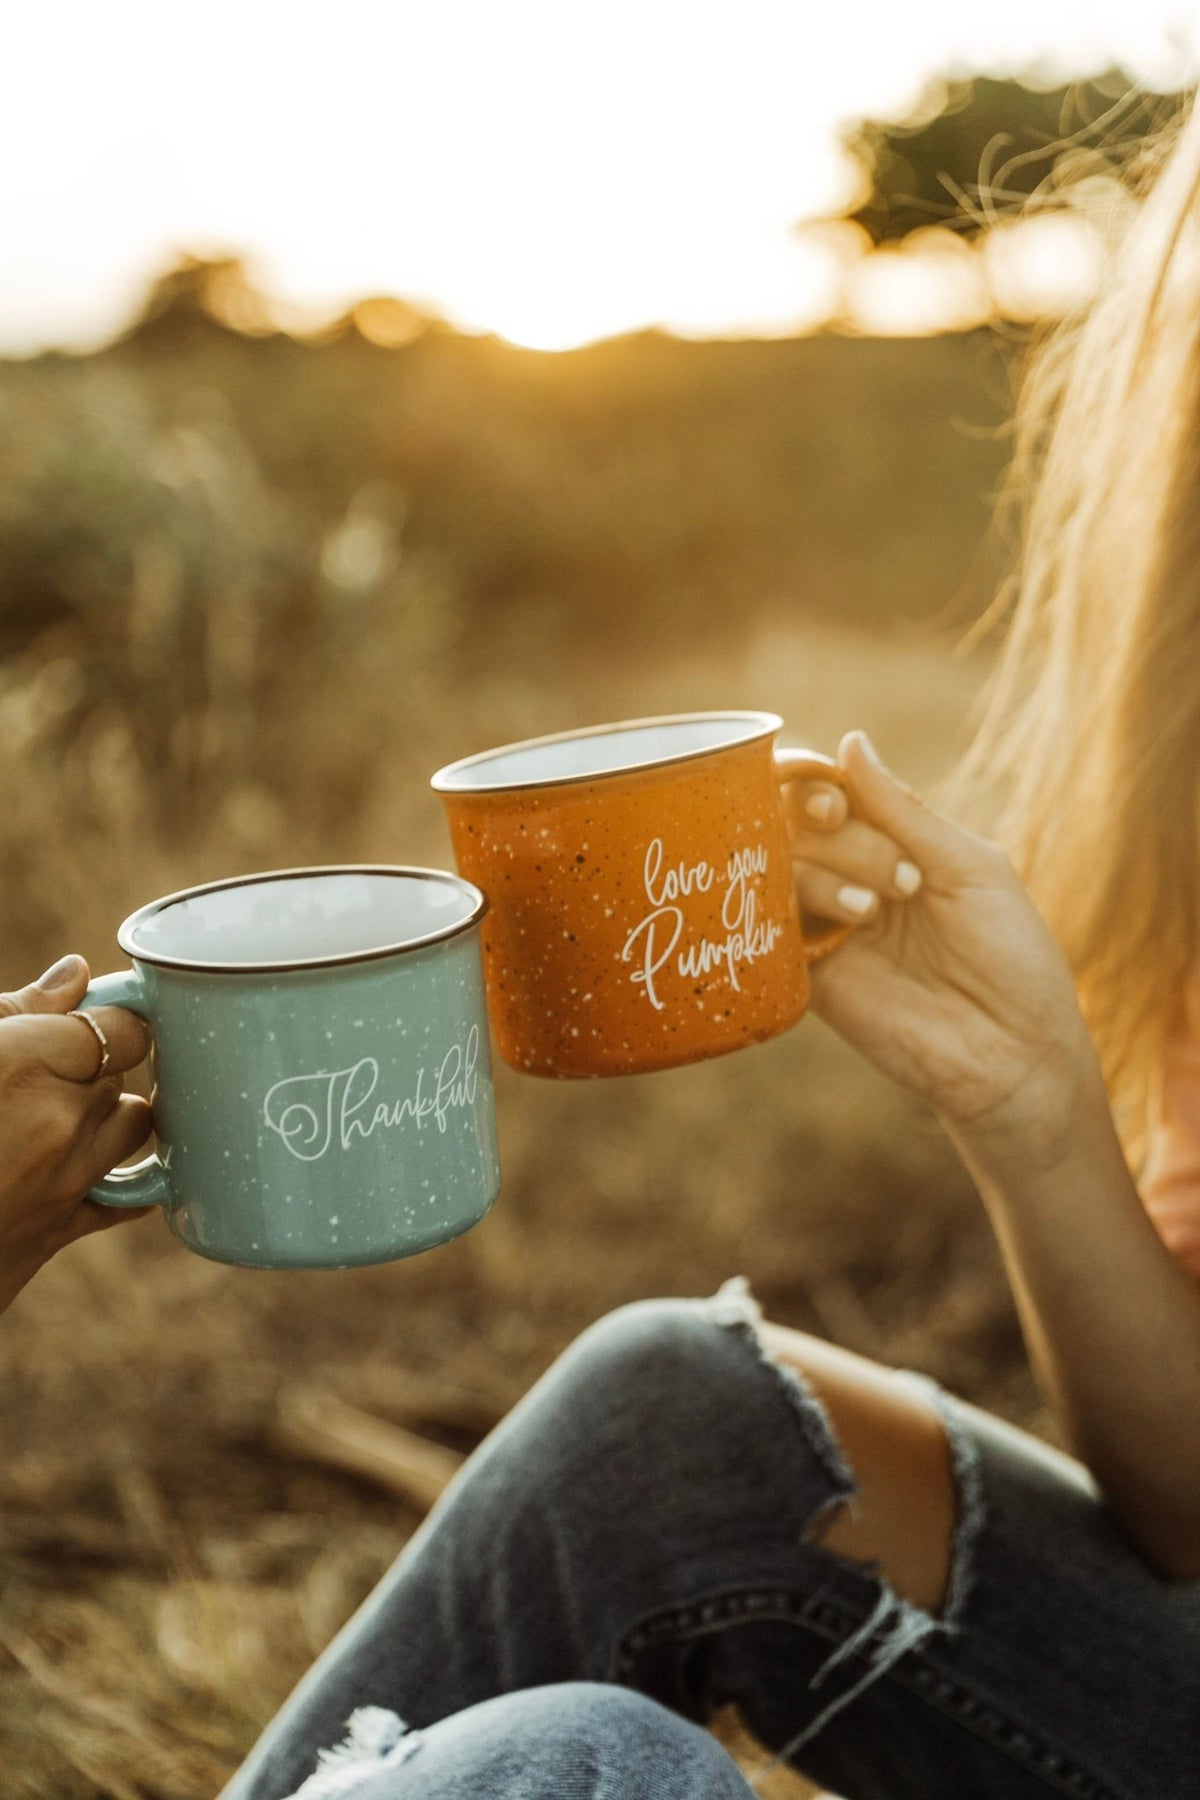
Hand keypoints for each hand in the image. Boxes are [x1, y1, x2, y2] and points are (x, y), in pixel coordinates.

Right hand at [0, 955, 153, 1312]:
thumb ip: (19, 1007)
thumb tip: (78, 973)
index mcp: (30, 1063)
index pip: (125, 1026)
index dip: (107, 1020)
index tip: (84, 1023)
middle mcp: (60, 1121)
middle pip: (122, 1074)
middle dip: (91, 1068)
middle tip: (41, 1074)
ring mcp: (65, 1183)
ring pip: (132, 1127)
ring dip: (105, 1117)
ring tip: (53, 1117)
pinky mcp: (59, 1233)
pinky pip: (128, 1196)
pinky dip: (120, 1180)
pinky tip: (91, 1168)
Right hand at [790, 732, 1099, 1173]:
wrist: (1015, 1055)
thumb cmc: (1011, 956)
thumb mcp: (969, 868)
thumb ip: (905, 811)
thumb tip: (848, 740)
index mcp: (891, 844)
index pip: (826, 791)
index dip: (811, 784)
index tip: (831, 804)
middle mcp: (849, 878)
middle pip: (797, 825)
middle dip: (838, 837)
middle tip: (897, 879)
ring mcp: (826, 927)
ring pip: (781, 871)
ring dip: (825, 876)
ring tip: (875, 912)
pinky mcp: (809, 978)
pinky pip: (769, 932)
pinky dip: (786, 916)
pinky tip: (840, 926)